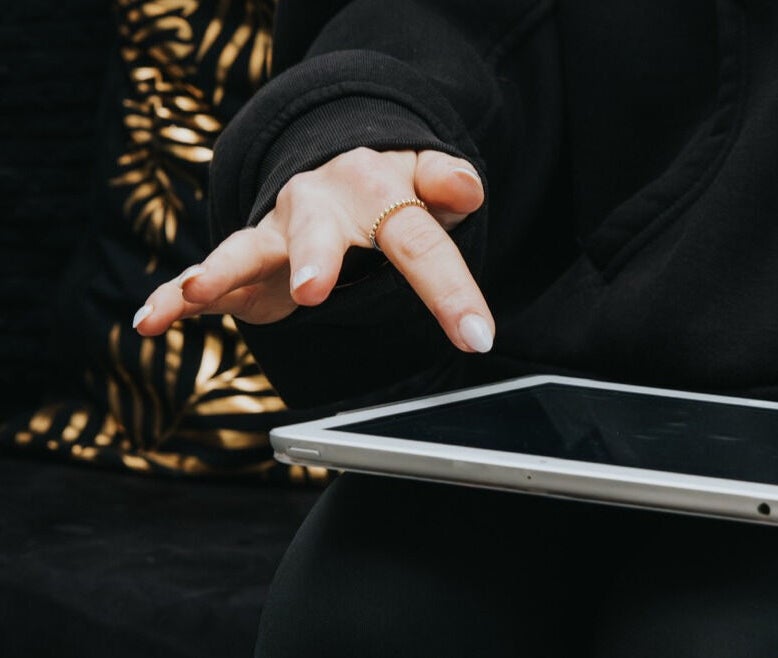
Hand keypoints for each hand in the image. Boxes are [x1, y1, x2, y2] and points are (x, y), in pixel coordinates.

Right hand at [133, 148, 493, 352]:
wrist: (335, 161)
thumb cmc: (392, 187)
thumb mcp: (425, 180)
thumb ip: (447, 184)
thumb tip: (471, 187)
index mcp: (377, 191)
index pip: (419, 243)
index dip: (449, 291)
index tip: (477, 338)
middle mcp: (320, 206)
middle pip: (318, 232)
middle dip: (314, 258)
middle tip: (314, 289)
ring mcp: (276, 231)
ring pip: (248, 246)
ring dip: (225, 268)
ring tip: (200, 289)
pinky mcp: (246, 259)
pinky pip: (205, 274)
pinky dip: (176, 296)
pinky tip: (151, 319)